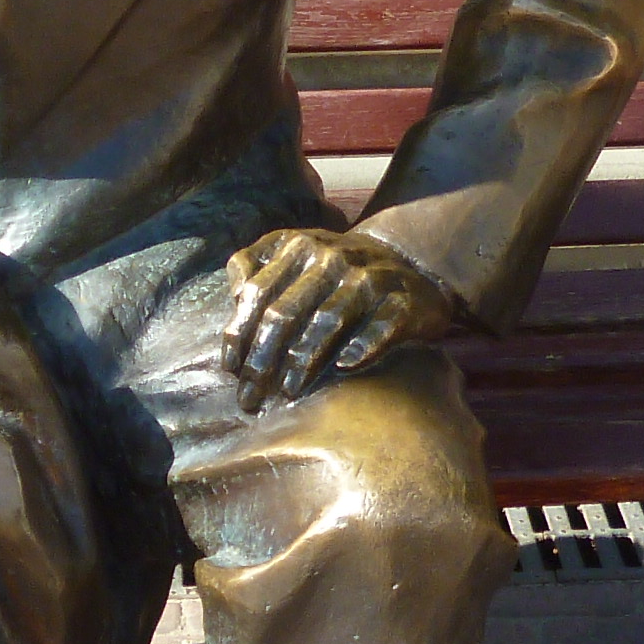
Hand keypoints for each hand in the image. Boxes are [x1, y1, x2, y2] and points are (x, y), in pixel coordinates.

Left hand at [223, 229, 457, 408]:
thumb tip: (236, 295)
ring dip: (303, 362)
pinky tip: (345, 368)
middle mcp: (332, 257)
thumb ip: (259, 267)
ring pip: (326, 322)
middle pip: (285, 313)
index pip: (257, 294)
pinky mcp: (403, 299)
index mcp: (299, 246)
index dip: (239, 334)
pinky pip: (379, 328)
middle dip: (262, 361)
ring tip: (287, 393)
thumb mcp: (297, 255)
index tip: (231, 370)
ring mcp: (369, 277)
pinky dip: (362, 348)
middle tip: (250, 398)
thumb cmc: (339, 271)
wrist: (411, 264)